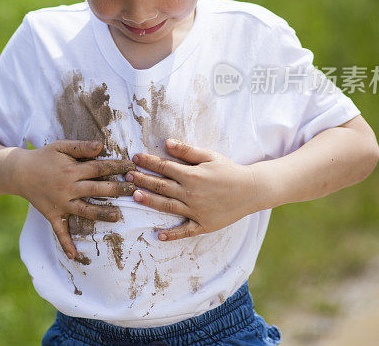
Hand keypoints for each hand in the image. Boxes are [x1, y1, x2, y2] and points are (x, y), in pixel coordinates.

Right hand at [13, 140, 135, 258]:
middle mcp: (68, 188)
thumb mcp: (60, 146)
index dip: (117, 166)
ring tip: (118, 216)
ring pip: (85, 211)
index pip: (99, 168)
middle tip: (135, 190)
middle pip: (97, 189)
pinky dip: (66, 243)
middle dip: (117, 189)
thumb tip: (101, 145)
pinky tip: (75, 255)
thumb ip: (81, 147)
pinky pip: (60, 231)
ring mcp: (61, 204)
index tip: (132, 166)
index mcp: (71, 171)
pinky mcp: (52, 215)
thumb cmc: (43, 157)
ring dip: (102, 215)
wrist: (19, 172)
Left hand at [126, 139, 262, 240]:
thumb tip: (166, 143)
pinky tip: (159, 236)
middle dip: (142, 180)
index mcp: (192, 175)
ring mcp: (196, 210)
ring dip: (150, 201)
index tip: (135, 158)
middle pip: (161, 186)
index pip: (164, 167)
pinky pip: (185, 230)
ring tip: (135, 196)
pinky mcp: (203, 224)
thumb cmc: (229, 170)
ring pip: (167, 206)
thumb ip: (187, 151)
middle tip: (127, 176)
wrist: (251, 190)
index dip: (148, 162)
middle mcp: (191, 193)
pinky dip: (173, 234)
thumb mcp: (210, 156)